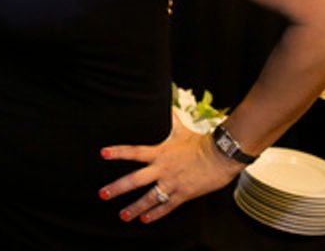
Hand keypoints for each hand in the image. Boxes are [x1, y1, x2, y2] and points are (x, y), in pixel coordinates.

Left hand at [98, 108, 244, 223]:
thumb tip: (167, 106)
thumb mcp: (182, 130)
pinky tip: (144, 220)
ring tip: (122, 215)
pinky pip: (166, 207)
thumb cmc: (201, 142)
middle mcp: (162, 169)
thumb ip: (171, 120)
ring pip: (149, 198)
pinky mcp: (183, 194)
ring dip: (134, 208)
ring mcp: (172, 183)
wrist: (222, 156)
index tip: (103, 153)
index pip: (134, 152)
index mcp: (159, 153)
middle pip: (135, 180)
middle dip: (117, 188)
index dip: (118, 152)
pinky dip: (155, 214)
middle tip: (103, 194)